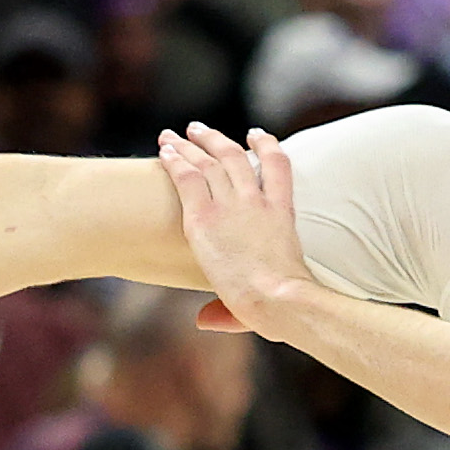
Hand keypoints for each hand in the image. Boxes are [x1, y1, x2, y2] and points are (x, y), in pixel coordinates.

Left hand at [157, 123, 314, 339]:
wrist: (279, 297)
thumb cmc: (284, 305)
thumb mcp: (270, 295)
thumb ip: (230, 308)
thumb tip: (203, 320)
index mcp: (281, 213)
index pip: (278, 165)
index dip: (266, 145)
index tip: (255, 135)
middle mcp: (256, 201)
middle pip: (235, 157)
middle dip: (217, 139)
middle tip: (199, 129)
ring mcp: (231, 205)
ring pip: (209, 162)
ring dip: (191, 144)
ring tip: (177, 133)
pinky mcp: (205, 215)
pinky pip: (187, 178)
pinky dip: (175, 161)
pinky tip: (164, 151)